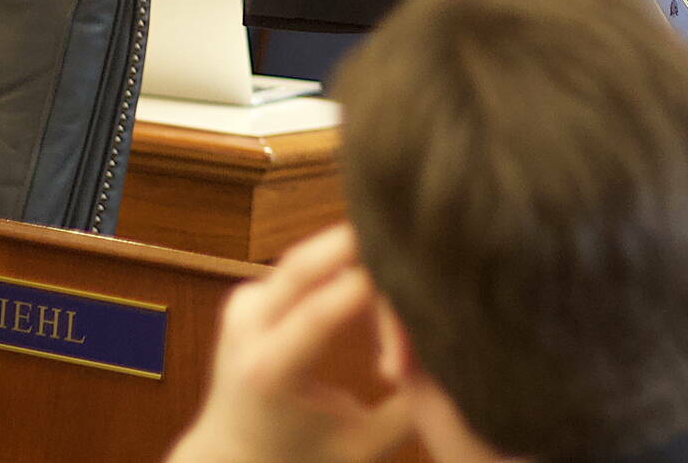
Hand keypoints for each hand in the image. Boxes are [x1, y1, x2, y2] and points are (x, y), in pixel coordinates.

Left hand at [165, 224, 411, 462]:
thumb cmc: (301, 458)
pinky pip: (301, 267)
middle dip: (361, 247)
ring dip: (355, 258)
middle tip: (414, 245)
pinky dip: (339, 267)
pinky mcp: (247, 293)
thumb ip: (411, 407)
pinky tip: (371, 280)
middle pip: (305, 264)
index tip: (419, 293)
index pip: (320, 312)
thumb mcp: (363, 444)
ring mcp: (241, 305)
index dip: (374, 296)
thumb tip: (456, 362)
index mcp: (268, 372)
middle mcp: (246, 329)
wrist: (231, 456)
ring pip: (308, 258)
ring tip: (398, 274)